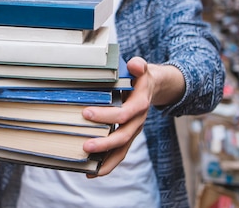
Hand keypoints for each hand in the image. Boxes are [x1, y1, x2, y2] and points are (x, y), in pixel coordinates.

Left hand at [81, 57, 182, 176]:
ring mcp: (133, 130)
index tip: (86, 113)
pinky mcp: (128, 136)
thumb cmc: (140, 76)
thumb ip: (138, 66)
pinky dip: (107, 165)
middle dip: (104, 143)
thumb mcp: (141, 68)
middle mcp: (138, 121)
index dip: (106, 115)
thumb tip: (135, 64)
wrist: (153, 87)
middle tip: (85, 145)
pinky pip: (119, 154)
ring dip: (106, 160)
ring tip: (89, 168)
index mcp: (140, 104)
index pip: (124, 113)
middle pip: (123, 136)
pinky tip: (92, 173)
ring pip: (122, 150)